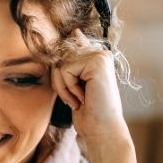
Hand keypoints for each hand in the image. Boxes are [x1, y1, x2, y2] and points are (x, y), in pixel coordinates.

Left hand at [50, 29, 130, 145]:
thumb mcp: (76, 83)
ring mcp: (100, 57)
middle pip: (60, 57)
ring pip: (60, 64)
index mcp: (98, 58)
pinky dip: (68, 88)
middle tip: (76, 97)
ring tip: (80, 98)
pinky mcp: (97, 63)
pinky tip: (83, 98)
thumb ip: (74, 61)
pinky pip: (65, 70)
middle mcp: (101, 54)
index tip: (75, 32)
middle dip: (60, 81)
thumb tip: (76, 33)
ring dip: (64, 87)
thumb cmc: (89, 112)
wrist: (101, 129)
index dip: (73, 41)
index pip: (76, 41)